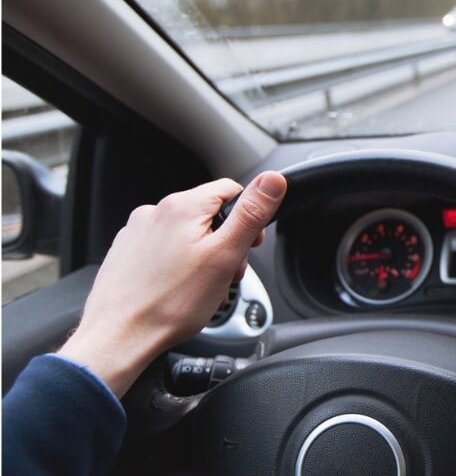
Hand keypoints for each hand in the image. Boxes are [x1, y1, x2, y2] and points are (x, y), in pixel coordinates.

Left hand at [59, 172, 286, 396]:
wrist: (119, 336)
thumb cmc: (170, 303)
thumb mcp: (225, 255)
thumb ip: (251, 214)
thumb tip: (273, 180)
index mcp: (182, 206)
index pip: (231, 190)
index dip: (248, 218)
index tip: (250, 245)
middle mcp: (155, 212)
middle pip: (209, 216)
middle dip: (225, 244)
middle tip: (226, 275)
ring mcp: (137, 232)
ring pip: (187, 235)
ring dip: (204, 258)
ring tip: (203, 289)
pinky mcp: (127, 253)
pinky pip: (165, 251)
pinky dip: (180, 267)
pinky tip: (180, 290)